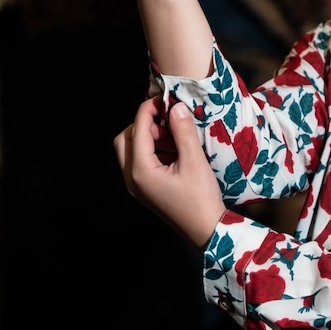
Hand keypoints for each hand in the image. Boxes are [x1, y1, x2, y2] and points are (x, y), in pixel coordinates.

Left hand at [114, 98, 225, 249]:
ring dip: (149, 137)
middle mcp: (132, 179)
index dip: (149, 109)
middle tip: (166, 119)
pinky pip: (140, 162)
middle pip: (124, 140)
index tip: (165, 98)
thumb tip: (176, 107)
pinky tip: (175, 149)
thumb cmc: (201, 198)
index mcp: (140, 171)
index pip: (138, 129)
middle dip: (143, 124)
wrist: (206, 231)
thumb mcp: (194, 161)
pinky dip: (152, 150)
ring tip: (174, 134)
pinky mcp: (145, 190)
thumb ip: (183, 131)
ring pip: (131, 151)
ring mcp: (136, 186)